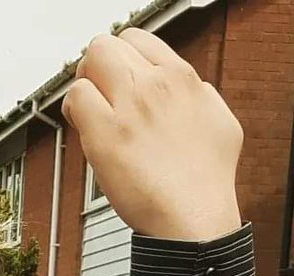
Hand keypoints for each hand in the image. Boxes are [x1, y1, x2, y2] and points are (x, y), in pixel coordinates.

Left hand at [62, 28, 242, 240]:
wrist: (194, 218)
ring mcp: (131, 106)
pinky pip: (77, 97)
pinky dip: (73, 109)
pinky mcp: (107, 134)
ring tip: (89, 114)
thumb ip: (202, 97)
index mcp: (182, 78)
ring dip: (82, 86)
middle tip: (96, 97)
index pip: (137, 40)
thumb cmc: (206, 181)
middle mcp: (156, 84)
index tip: (117, 85)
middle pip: (108, 45)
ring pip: (90, 62)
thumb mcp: (221, 122)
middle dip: (95, 68)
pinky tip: (83, 129)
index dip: (121, 60)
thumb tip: (192, 88)